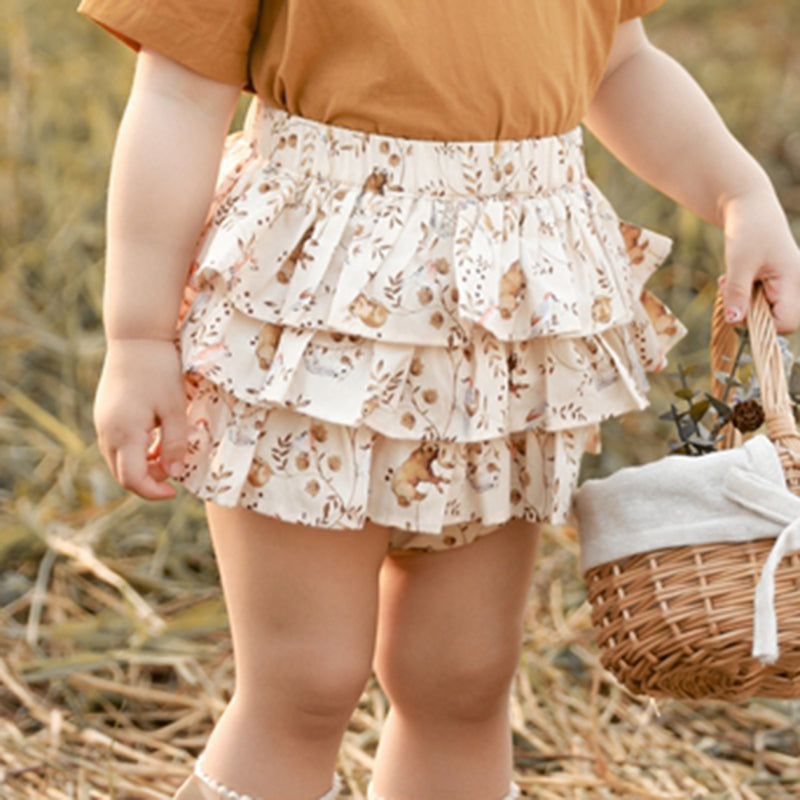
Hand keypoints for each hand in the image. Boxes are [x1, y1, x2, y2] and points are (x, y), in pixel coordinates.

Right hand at [93, 338, 186, 499]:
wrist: (136, 338)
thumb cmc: (159, 371)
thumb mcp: (174, 409)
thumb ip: (175, 444)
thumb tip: (174, 473)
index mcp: (124, 433)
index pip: (132, 479)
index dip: (153, 491)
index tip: (174, 490)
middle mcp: (107, 432)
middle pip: (122, 474)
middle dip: (148, 481)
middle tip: (174, 471)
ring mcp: (102, 422)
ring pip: (118, 460)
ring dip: (141, 466)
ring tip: (167, 454)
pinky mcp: (104, 414)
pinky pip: (116, 444)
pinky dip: (134, 451)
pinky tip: (155, 439)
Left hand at [719, 186, 799, 333]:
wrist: (748, 205)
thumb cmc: (748, 229)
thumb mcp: (738, 263)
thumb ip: (737, 294)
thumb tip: (734, 321)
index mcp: (794, 281)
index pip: (786, 322)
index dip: (760, 324)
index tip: (737, 307)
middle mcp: (796, 285)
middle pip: (777, 321)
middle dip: (749, 313)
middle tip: (730, 291)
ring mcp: (786, 284)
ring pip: (765, 312)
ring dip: (742, 303)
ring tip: (729, 281)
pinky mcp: (774, 282)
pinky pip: (760, 301)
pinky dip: (743, 295)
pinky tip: (733, 279)